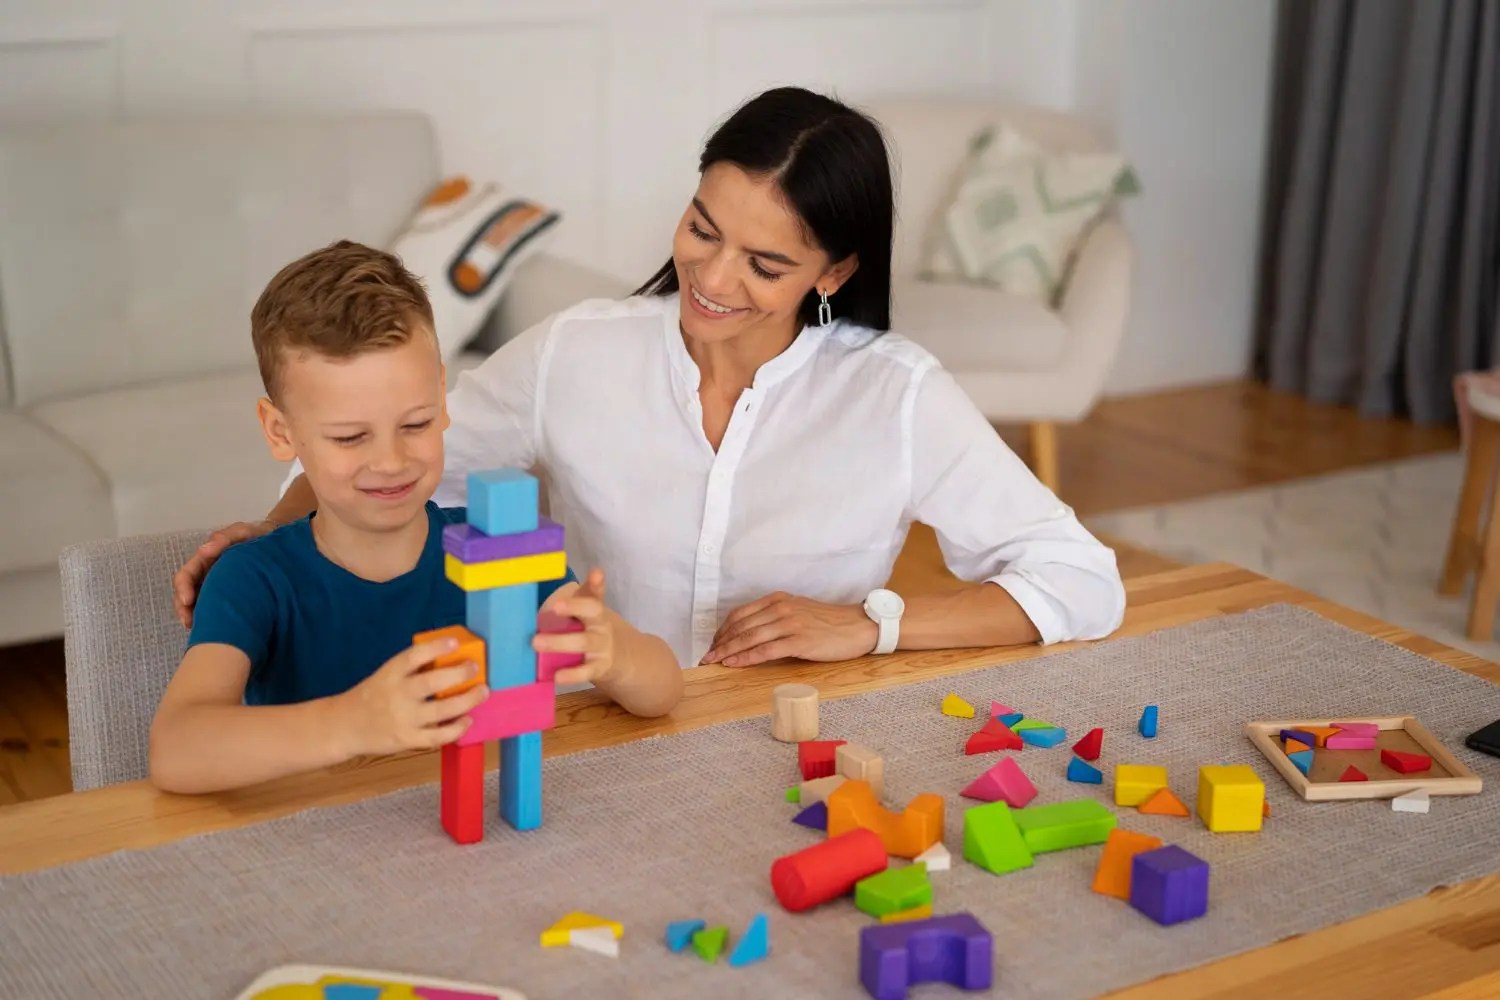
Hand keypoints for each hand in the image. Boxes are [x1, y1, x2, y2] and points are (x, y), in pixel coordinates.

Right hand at [173, 519, 276, 627]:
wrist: (278, 547)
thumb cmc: (257, 537)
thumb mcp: (243, 532)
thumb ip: (226, 537)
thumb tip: (205, 550)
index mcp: (206, 561)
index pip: (187, 575)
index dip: (183, 588)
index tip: (187, 600)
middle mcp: (207, 576)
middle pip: (187, 595)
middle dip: (184, 610)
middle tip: (189, 622)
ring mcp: (216, 589)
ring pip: (198, 607)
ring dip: (196, 619)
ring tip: (200, 632)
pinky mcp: (229, 600)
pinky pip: (216, 612)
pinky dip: (213, 622)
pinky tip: (218, 630)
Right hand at [331, 635, 489, 756]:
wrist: (345, 726)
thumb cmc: (373, 696)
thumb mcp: (386, 675)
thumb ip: (412, 670)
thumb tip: (451, 658)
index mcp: (391, 673)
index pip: (414, 656)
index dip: (436, 648)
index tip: (455, 643)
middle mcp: (397, 694)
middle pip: (432, 682)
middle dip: (459, 674)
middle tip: (474, 668)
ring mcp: (403, 719)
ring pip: (442, 710)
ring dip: (467, 701)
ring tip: (482, 692)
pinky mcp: (408, 739)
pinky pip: (438, 736)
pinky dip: (457, 729)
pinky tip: (467, 720)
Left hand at [534, 568, 616, 686]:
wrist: (614, 657)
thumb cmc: (586, 630)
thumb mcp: (581, 615)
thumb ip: (562, 607)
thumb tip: (523, 601)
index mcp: (594, 609)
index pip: (596, 592)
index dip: (597, 583)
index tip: (596, 573)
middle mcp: (600, 624)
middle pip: (593, 611)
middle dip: (574, 607)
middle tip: (554, 606)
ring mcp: (601, 646)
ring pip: (584, 642)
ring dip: (560, 642)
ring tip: (537, 643)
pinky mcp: (599, 668)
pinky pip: (585, 672)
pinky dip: (572, 675)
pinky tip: (557, 676)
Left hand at [701, 592, 878, 666]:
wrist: (859, 626)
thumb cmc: (830, 623)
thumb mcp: (800, 612)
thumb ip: (777, 617)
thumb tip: (754, 634)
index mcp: (779, 599)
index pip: (741, 614)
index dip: (723, 630)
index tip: (712, 643)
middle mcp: (781, 608)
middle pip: (740, 626)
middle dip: (719, 643)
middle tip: (705, 657)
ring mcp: (789, 624)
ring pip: (749, 638)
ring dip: (727, 651)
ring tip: (713, 663)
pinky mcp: (799, 641)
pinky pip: (764, 651)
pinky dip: (745, 658)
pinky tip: (733, 664)